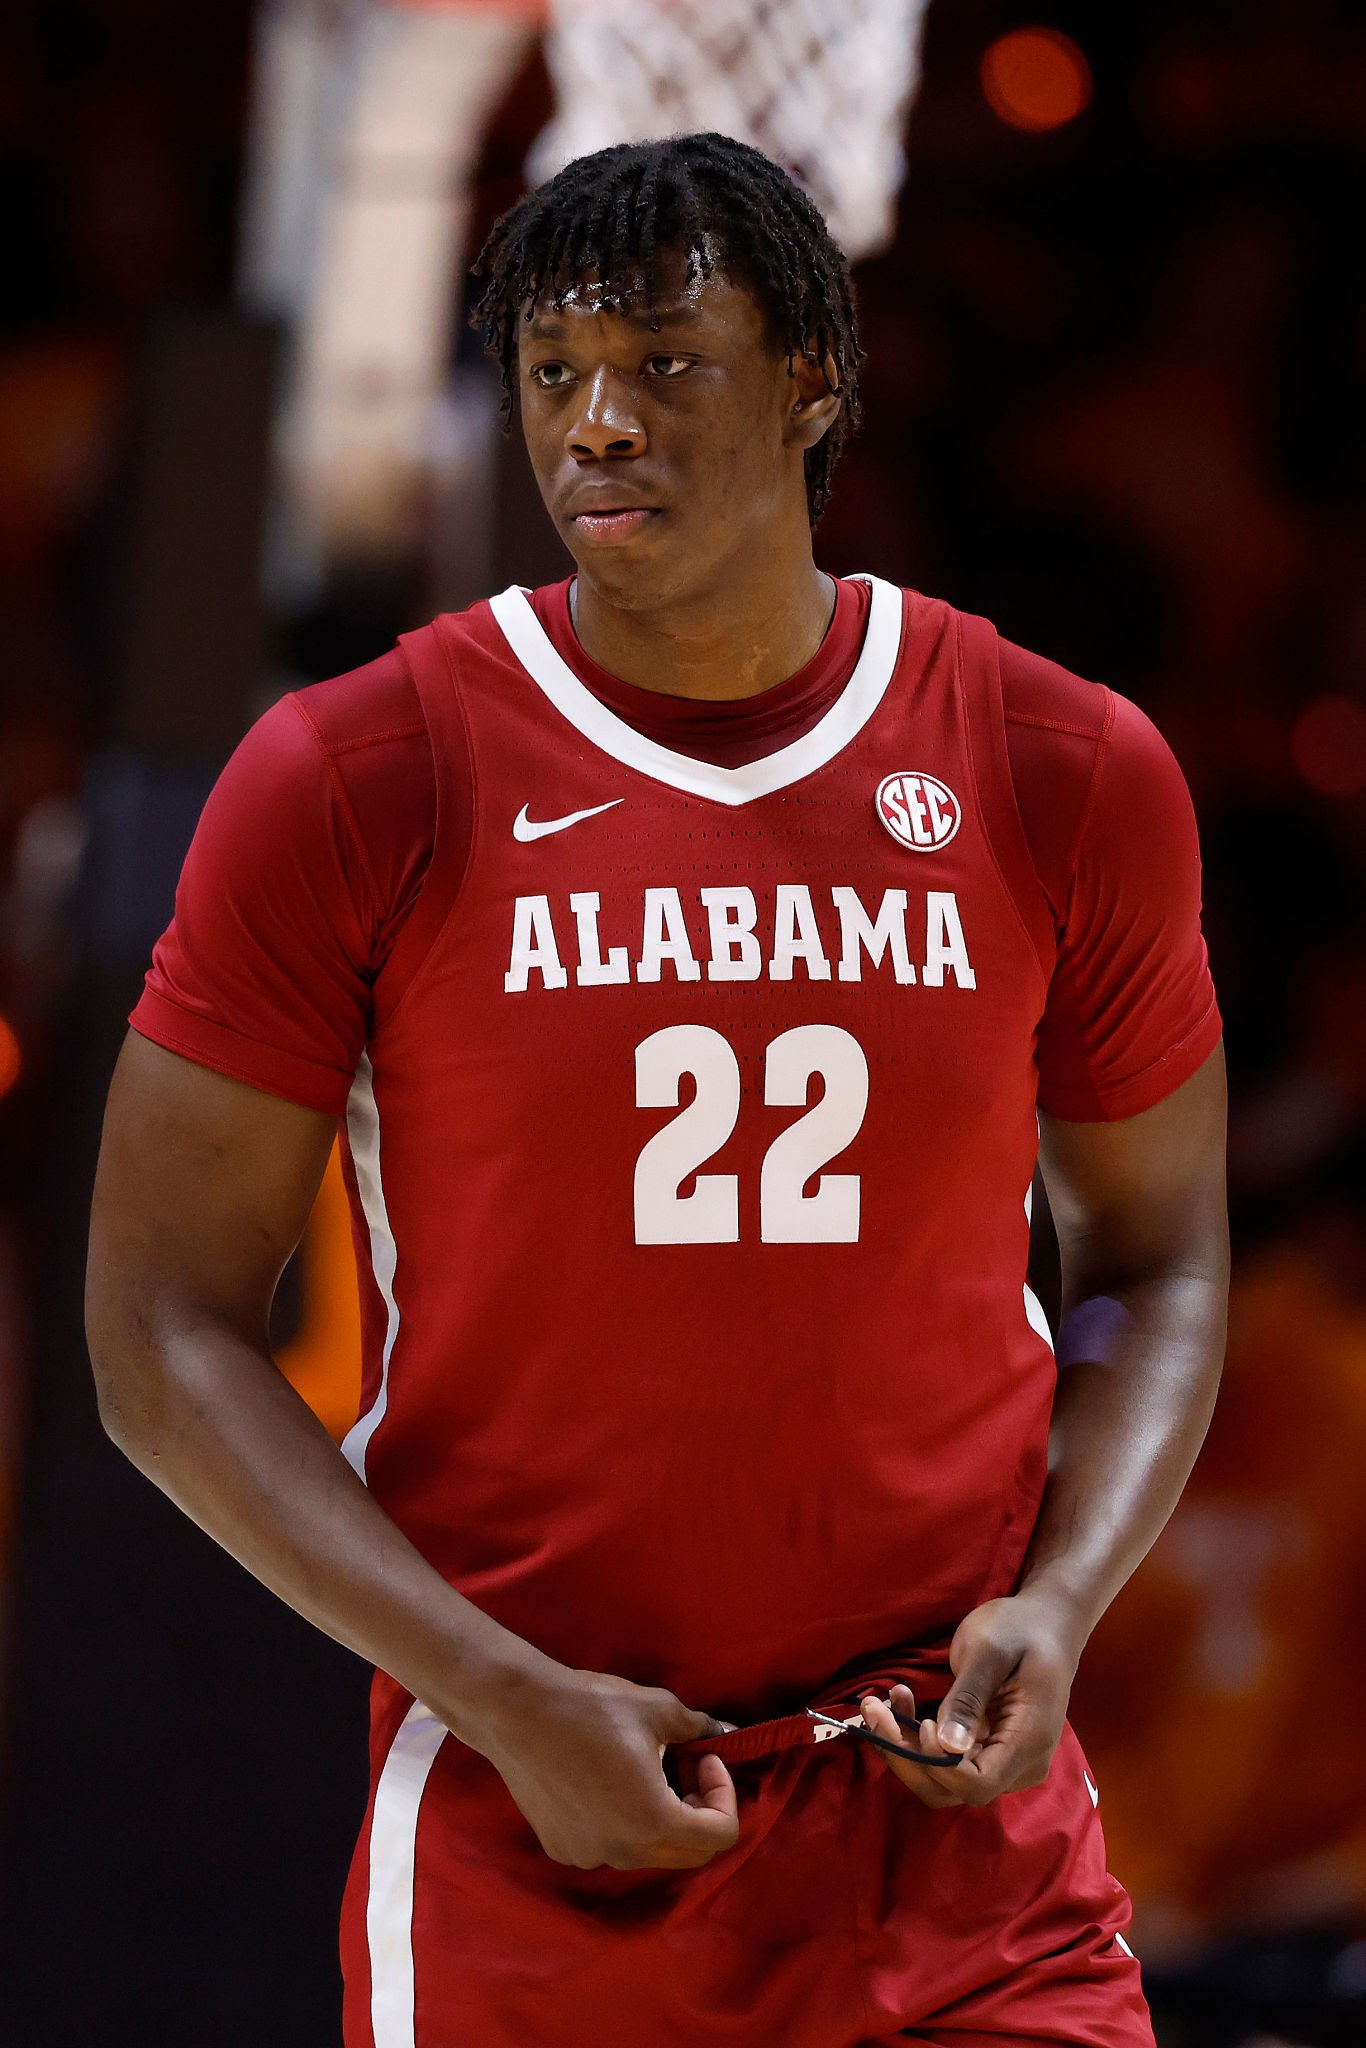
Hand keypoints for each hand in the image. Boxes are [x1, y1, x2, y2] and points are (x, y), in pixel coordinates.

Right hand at [475, 1664, 739, 1869]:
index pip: (720, 1836)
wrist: (518, 1712)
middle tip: (684, 1764)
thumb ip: (700, 1728)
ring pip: (649, 1852)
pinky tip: (606, 1780)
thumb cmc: (592, 1708)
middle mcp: (624, 1852)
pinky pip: (611, 1846)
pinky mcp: (563, 1849)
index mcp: (654, 1823)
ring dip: (662, 1817)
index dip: (723, 1794)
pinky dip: (624, 1822)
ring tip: (644, 1769)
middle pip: (689, 1853)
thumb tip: (725, 1732)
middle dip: (698, 1810)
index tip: (703, 1757)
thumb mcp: (658, 1709)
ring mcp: (590, 1855)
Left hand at [861, 1590, 1082, 1808]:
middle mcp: (1020, 1764)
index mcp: (1028, 1741)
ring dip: (906, 1746)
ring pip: (944, 1780)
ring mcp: (1005, 1762)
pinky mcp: (987, 1750)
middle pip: (954, 1790)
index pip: (977, 1784)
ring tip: (881, 1702)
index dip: (937, 1765)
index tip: (916, 1722)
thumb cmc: (1019, 1629)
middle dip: (907, 1756)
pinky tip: (901, 1701)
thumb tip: (945, 1746)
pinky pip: (948, 1761)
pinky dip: (917, 1738)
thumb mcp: (989, 1652)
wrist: (1046, 1623)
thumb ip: (968, 1698)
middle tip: (873, 1709)